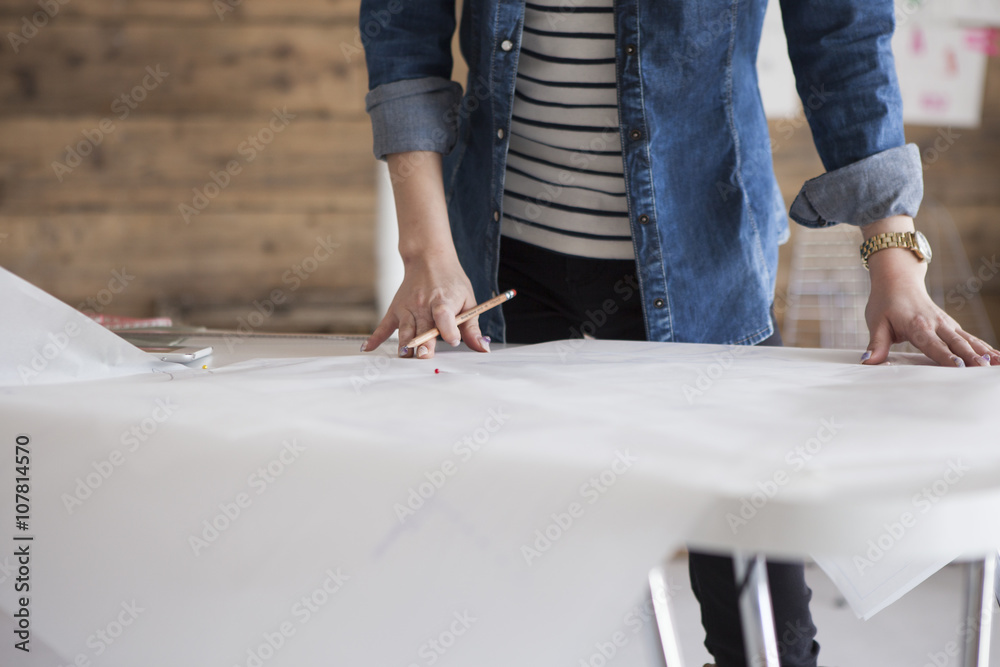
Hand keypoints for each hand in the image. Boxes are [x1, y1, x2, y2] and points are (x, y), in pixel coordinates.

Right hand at [362, 251, 489, 358]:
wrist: (429, 258)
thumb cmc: (451, 281)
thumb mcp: (468, 300)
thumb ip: (472, 327)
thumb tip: (483, 348)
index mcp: (443, 301)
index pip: (444, 317)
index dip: (449, 330)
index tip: (453, 341)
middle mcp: (422, 305)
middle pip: (422, 328)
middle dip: (423, 344)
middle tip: (424, 357)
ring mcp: (407, 308)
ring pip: (404, 330)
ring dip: (404, 344)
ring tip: (405, 357)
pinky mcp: (395, 310)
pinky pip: (384, 326)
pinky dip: (375, 338)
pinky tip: (367, 349)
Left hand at [861, 217, 999, 366]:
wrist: (898, 280)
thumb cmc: (885, 302)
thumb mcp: (875, 322)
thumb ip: (876, 344)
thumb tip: (867, 361)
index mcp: (916, 325)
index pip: (932, 343)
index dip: (945, 355)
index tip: (958, 366)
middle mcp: (936, 324)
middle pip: (956, 343)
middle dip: (971, 357)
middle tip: (984, 369)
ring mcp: (947, 324)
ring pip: (968, 340)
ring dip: (984, 353)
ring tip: (998, 366)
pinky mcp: (952, 325)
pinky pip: (971, 338)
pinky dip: (985, 347)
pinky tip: (998, 359)